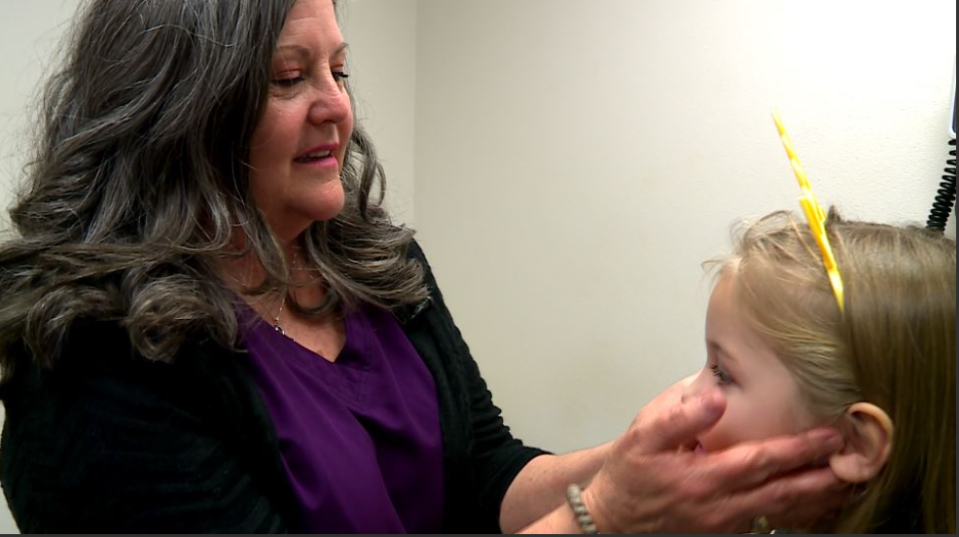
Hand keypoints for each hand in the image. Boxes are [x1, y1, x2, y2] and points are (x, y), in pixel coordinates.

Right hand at [582, 388, 847, 533]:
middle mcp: (721, 506)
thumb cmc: (629, 473)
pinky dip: (797, 514)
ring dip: (818, 499)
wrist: (611, 517)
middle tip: (860, 463)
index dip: (800, 448)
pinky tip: (813, 504)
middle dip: (825, 478)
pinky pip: (770, 524)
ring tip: (848, 483)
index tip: (830, 435)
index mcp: (705, 477)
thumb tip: (718, 398)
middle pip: (785, 494)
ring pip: (782, 513)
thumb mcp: (642, 435)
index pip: (763, 461)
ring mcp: (725, 525)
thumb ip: (680, 415)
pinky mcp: (723, 533)